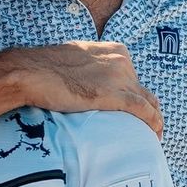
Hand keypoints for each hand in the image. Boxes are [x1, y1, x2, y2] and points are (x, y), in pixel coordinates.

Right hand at [12, 42, 162, 136]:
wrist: (31, 73)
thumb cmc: (45, 68)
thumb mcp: (76, 59)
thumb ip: (90, 67)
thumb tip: (88, 82)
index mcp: (113, 50)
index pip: (134, 76)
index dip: (136, 95)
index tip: (136, 111)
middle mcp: (121, 61)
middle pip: (142, 90)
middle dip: (146, 109)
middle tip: (145, 127)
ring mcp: (119, 77)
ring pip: (148, 102)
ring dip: (153, 120)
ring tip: (153, 136)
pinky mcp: (114, 95)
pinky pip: (143, 111)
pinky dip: (152, 123)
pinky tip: (154, 135)